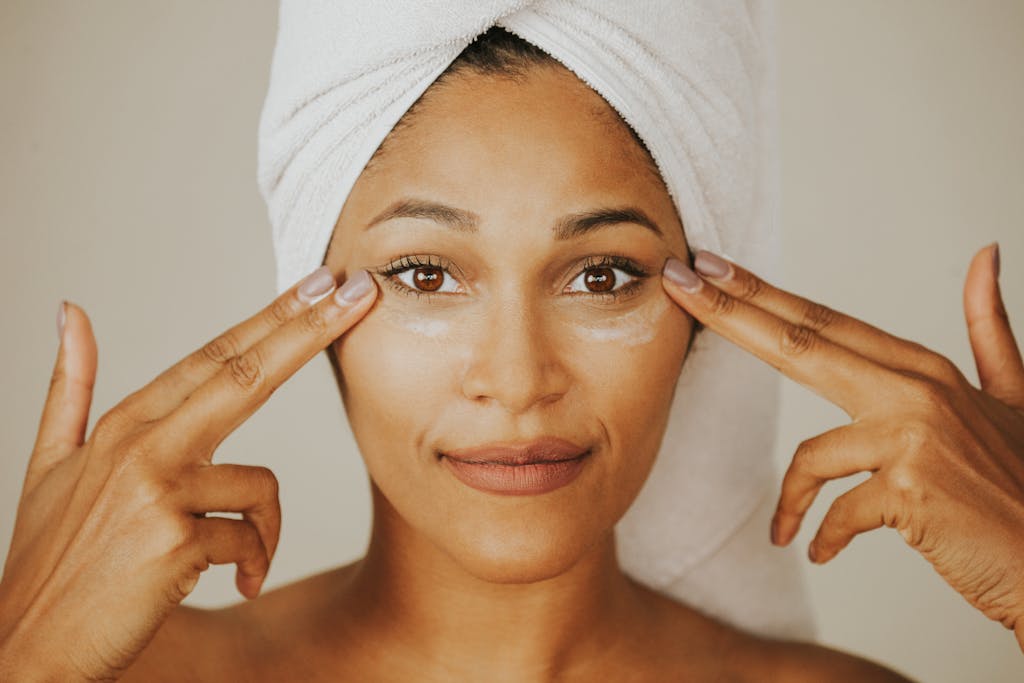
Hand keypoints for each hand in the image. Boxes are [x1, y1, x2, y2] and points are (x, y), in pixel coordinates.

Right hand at [0, 267, 376, 680]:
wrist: (30, 645)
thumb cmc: (54, 558)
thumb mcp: (51, 463)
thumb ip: (71, 386)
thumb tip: (71, 310)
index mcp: (124, 424)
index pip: (214, 356)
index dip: (273, 318)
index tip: (320, 284)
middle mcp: (141, 446)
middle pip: (244, 374)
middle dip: (309, 329)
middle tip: (359, 293)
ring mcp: (157, 491)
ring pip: (262, 483)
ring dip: (266, 527)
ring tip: (238, 560)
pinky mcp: (174, 540)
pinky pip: (251, 538)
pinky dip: (254, 562)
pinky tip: (235, 583)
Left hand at [661, 244, 1023, 650]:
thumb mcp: (1012, 396)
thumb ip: (988, 328)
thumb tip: (985, 254)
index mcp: (925, 369)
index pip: (824, 321)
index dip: (762, 292)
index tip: (708, 266)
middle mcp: (917, 392)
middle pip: (801, 343)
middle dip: (731, 312)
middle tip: (678, 282)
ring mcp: (915, 439)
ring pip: (812, 455)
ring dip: (791, 499)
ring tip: (788, 530)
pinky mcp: (912, 494)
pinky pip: (836, 512)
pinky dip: (820, 534)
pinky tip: (816, 550)